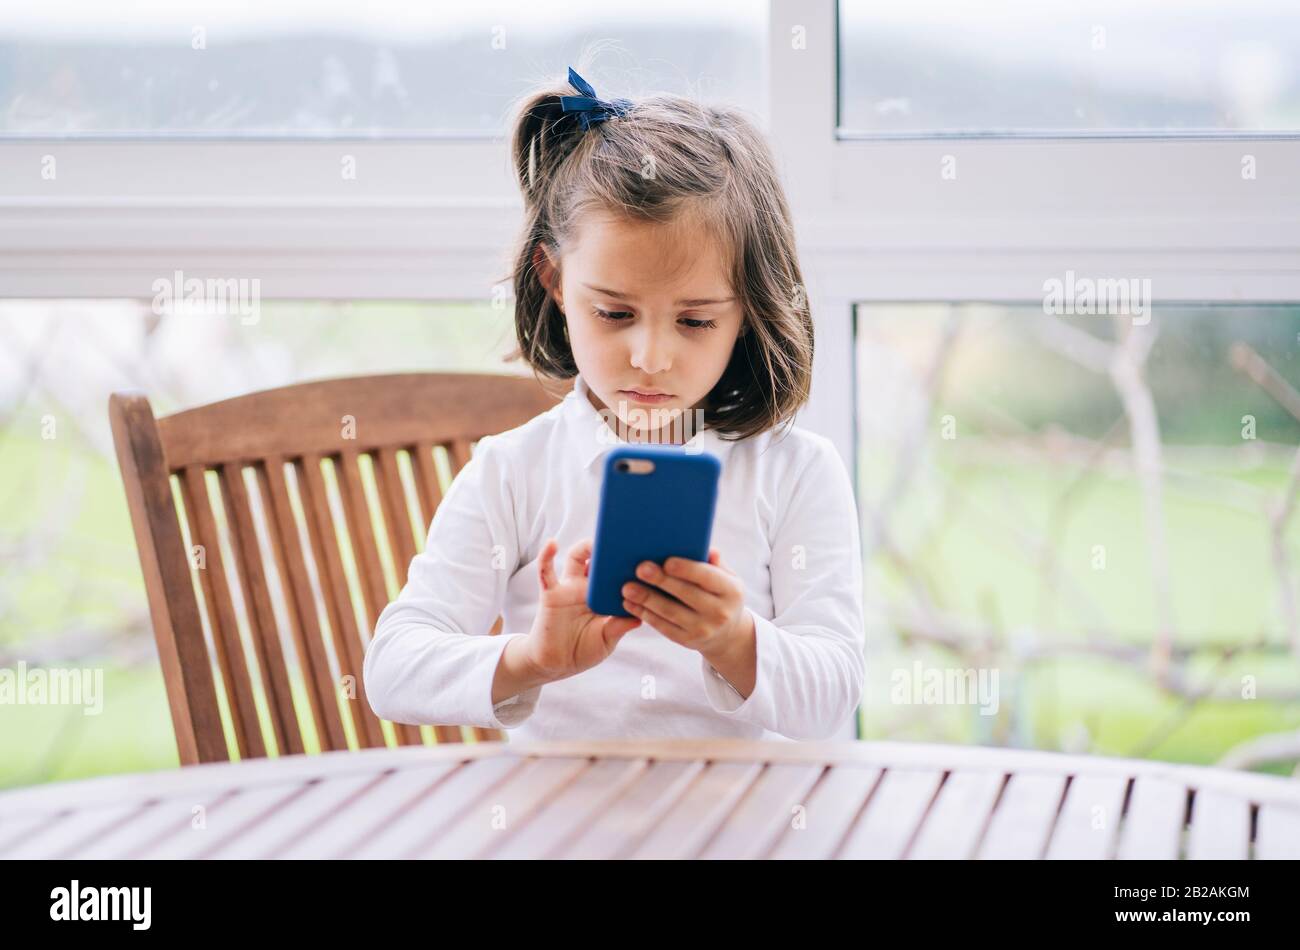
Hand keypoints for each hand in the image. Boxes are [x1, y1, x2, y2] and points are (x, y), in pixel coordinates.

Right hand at [519, 537, 641, 681]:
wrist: (555, 664)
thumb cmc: (582, 650)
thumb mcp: (607, 640)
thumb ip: (619, 627)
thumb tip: (640, 615)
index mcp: (605, 596)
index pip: (619, 574)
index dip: (631, 564)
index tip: (645, 555)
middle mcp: (588, 587)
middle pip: (601, 559)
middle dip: (613, 548)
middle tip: (628, 541)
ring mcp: (569, 588)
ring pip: (576, 557)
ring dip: (586, 546)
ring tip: (598, 540)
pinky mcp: (551, 594)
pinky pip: (546, 571)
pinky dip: (546, 556)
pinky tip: (552, 543)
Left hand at [620, 548, 751, 660]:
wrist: (727, 633)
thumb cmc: (721, 593)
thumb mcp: (727, 578)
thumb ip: (715, 563)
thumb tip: (707, 549)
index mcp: (731, 590)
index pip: (708, 577)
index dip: (687, 570)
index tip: (667, 561)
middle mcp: (720, 612)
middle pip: (686, 594)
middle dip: (662, 581)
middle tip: (640, 569)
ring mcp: (703, 629)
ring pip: (670, 612)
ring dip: (647, 599)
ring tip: (627, 587)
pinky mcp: (687, 640)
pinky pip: (663, 626)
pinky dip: (645, 614)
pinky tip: (630, 603)